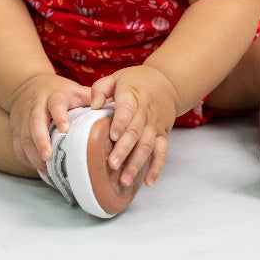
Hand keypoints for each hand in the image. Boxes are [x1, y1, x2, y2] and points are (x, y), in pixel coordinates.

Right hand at [8, 74, 91, 171]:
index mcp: (54, 95)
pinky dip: (26, 158)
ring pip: (24, 136)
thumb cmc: (59, 92)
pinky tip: (37, 167)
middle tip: (49, 157)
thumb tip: (117, 108)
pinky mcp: (16, 128)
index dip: (59, 115)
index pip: (55, 103)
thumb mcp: (76, 90)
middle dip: (41, 140)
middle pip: (35, 122)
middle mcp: (36, 105)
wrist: (28, 85)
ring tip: (46, 169)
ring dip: (33, 153)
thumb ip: (92, 99)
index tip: (65, 129)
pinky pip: (17, 145)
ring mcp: (24, 117)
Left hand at [90, 65, 177, 188]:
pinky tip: (148, 182)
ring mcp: (155, 125)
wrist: (166, 81)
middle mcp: (145, 111)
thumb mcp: (117, 77)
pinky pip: (162, 152)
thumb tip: (93, 107)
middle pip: (136, 132)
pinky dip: (157, 167)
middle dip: (124, 149)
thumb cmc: (135, 81)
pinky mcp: (163, 134)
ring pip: (147, 145)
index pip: (127, 109)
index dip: (121, 122)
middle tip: (112, 165)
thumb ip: (101, 89)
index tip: (112, 136)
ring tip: (125, 180)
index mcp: (132, 95)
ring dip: (137, 163)